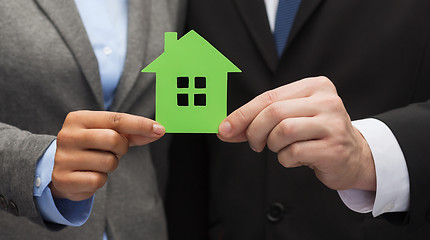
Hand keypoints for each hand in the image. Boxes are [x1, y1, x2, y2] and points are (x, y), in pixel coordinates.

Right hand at [50, 110, 164, 200]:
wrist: (62, 170)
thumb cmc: (91, 147)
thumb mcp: (108, 134)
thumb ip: (133, 132)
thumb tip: (158, 130)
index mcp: (78, 119)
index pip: (115, 119)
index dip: (140, 124)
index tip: (160, 128)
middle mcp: (68, 135)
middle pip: (113, 139)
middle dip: (122, 147)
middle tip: (115, 151)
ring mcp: (64, 158)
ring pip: (108, 162)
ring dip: (111, 164)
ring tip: (98, 162)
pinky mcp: (64, 179)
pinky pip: (98, 180)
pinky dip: (100, 180)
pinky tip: (89, 175)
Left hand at [218, 76, 375, 190]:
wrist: (353, 156)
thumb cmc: (316, 134)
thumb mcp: (292, 117)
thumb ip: (261, 118)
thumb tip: (226, 128)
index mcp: (315, 86)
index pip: (269, 97)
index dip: (242, 114)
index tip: (225, 128)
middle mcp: (326, 101)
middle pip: (273, 112)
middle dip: (254, 131)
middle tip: (255, 144)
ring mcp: (333, 124)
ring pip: (283, 131)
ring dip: (272, 145)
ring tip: (281, 149)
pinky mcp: (334, 148)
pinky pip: (293, 153)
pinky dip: (285, 159)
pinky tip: (296, 158)